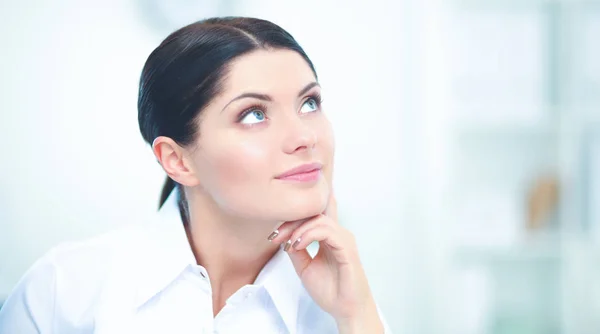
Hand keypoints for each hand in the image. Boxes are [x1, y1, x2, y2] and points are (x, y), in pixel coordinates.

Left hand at [268, 192, 383, 332]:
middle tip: (276, 237)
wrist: (346, 310)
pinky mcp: (347, 249)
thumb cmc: (331, 291)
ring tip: (288, 243)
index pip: (311, 217)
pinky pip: (328, 232)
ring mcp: (344, 240)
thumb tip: (285, 237)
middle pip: (314, 213)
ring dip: (299, 229)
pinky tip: (298, 245)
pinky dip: (309, 235)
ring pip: (319, 220)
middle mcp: (338, 235)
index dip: (291, 221)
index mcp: (329, 238)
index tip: (274, 236)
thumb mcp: (305, 267)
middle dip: (291, 222)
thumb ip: (297, 251)